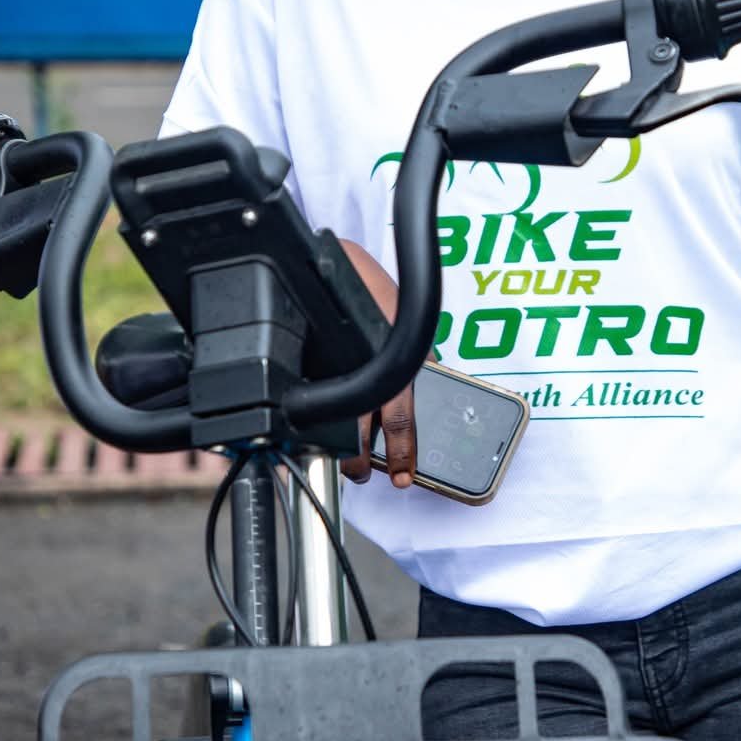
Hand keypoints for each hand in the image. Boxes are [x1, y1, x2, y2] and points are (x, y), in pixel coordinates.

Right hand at [337, 241, 415, 489]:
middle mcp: (364, 371)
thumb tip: (431, 389)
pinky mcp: (310, 367)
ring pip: (333, 425)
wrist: (339, 264)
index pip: (400, 420)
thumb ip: (419, 363)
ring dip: (337, 447)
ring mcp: (333, 371)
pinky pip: (313, 401)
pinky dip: (316, 419)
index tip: (404, 475)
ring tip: (341, 457)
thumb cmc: (379, 292)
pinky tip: (317, 428)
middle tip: (362, 473)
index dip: (403, 453)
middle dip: (359, 463)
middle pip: (359, 435)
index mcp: (395, 366)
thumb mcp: (409, 328)